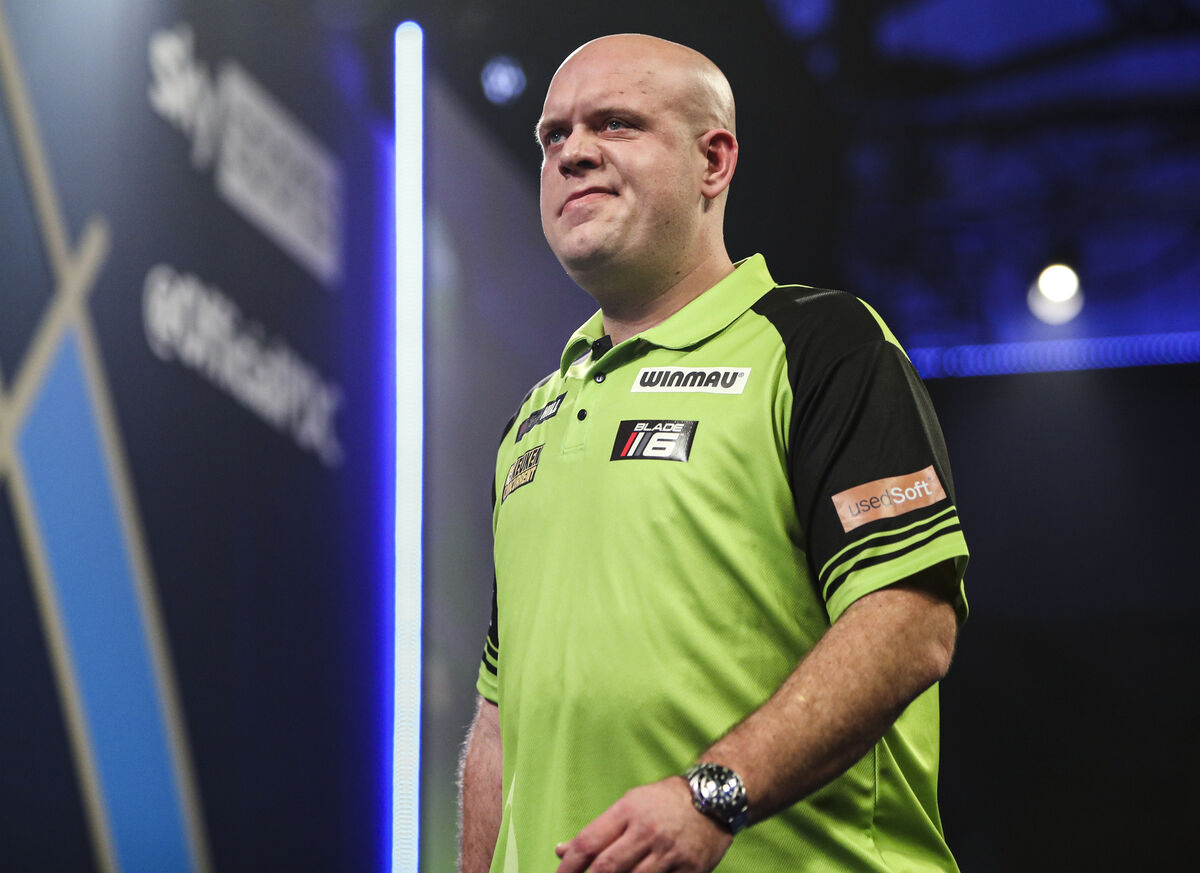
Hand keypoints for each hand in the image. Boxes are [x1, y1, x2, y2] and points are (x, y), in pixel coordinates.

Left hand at [553, 776, 733, 872]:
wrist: (714, 799)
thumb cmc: (664, 803)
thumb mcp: (629, 805)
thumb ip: (597, 831)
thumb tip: (561, 851)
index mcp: (628, 811)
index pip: (588, 843)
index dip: (568, 867)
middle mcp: (647, 832)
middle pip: (607, 868)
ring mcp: (669, 853)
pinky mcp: (689, 871)